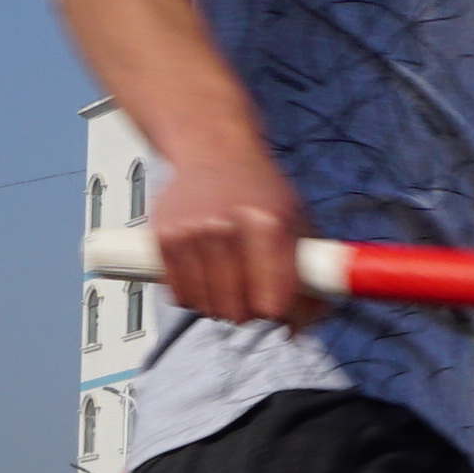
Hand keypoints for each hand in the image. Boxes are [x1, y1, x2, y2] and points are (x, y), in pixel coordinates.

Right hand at [143, 149, 315, 326]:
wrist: (214, 150)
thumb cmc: (258, 188)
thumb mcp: (297, 220)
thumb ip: (311, 272)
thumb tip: (306, 322)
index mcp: (267, 224)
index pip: (272, 302)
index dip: (279, 311)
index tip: (278, 304)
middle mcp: (225, 228)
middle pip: (238, 312)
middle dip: (249, 309)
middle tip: (251, 288)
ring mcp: (190, 234)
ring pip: (206, 307)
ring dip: (219, 302)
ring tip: (227, 276)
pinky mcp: (163, 238)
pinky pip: (178, 295)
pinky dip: (192, 293)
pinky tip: (204, 271)